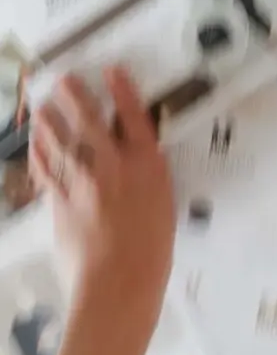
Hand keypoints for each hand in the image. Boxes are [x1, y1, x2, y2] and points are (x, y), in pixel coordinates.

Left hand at [29, 67, 174, 321]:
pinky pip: (45, 170)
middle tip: (64, 80)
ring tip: (42, 107)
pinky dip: (39, 154)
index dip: (122, 90)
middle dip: (75, 97)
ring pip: (60, 141)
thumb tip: (137, 162)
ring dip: (49, 121)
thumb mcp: (163, 204)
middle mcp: (113, 165)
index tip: (112, 71)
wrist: (119, 283)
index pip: (134, 116)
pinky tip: (35, 143)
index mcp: (147, 165)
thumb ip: (149, 177)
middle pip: (89, 121)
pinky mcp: (61, 201)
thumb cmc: (151, 251)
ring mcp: (83, 182)